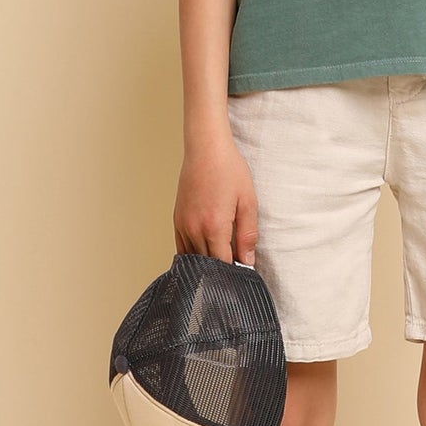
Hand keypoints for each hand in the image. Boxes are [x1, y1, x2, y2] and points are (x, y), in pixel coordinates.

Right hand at [174, 130, 258, 265]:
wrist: (206, 149)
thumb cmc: (229, 170)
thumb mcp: (248, 202)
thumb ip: (247, 235)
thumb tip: (247, 261)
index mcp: (214, 227)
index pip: (223, 265)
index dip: (235, 273)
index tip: (244, 276)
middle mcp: (195, 230)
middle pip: (207, 266)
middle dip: (222, 272)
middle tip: (235, 272)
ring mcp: (183, 226)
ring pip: (193, 260)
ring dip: (207, 265)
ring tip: (222, 263)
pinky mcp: (177, 220)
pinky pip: (182, 249)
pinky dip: (192, 257)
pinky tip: (204, 256)